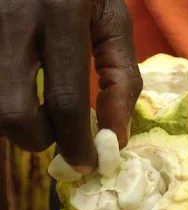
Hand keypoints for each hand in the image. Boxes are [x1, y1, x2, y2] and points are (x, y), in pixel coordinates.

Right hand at [0, 0, 141, 171]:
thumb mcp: (113, 25)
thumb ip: (122, 78)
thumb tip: (116, 136)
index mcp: (60, 13)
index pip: (65, 98)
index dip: (75, 142)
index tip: (85, 163)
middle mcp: (13, 17)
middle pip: (12, 111)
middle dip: (38, 138)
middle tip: (58, 133)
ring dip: (20, 121)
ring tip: (41, 107)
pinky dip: (8, 100)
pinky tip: (24, 90)